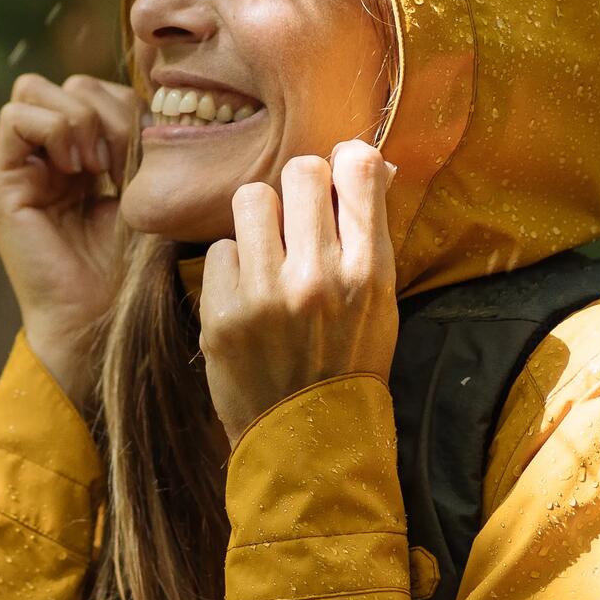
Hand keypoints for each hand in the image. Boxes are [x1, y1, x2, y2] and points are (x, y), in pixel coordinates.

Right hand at [0, 73, 140, 409]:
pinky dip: (53, 130)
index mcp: (79, 157)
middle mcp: (43, 159)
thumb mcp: (144, 187)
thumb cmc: (131, 265)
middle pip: (61, 84)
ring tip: (96, 165)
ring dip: (77, 119)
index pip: (89, 90)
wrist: (102, 318)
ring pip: (34, 90)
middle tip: (117, 159)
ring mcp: (17, 169)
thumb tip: (141, 94)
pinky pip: (15, 118)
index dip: (120, 105)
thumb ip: (135, 137)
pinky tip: (76, 169)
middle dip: (100, 109)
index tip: (142, 151)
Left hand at [198, 139, 398, 449]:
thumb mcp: (380, 300)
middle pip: (300, 171)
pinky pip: (220, 249)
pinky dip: (232, 269)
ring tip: (268, 256)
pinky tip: (246, 298)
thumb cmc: (349, 361)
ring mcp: (267, 295)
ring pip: (251, 198)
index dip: (342, 164)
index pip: (357, 168)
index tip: (335, 181)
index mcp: (370, 270)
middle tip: (296, 223)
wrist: (309, 440)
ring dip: (259, 222)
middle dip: (297, 190)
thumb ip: (369, 232)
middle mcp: (320, 276)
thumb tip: (362, 160)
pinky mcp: (223, 314)